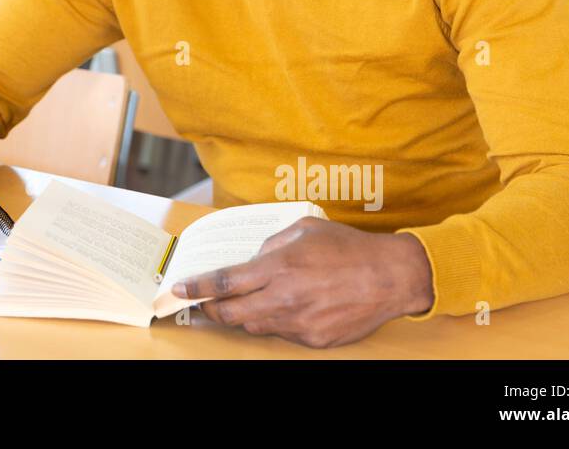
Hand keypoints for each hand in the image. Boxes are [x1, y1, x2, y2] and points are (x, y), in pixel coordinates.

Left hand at [171, 219, 433, 347]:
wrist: (390, 277)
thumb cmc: (348, 248)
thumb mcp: (303, 229)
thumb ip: (270, 244)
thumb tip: (251, 260)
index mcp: (279, 267)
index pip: (224, 282)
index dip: (197, 288)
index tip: (179, 290)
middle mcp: (285, 298)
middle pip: (231, 314)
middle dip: (212, 310)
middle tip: (205, 303)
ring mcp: (299, 323)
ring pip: (254, 327)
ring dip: (243, 316)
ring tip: (246, 303)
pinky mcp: (315, 339)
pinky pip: (283, 334)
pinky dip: (275, 322)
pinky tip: (284, 308)